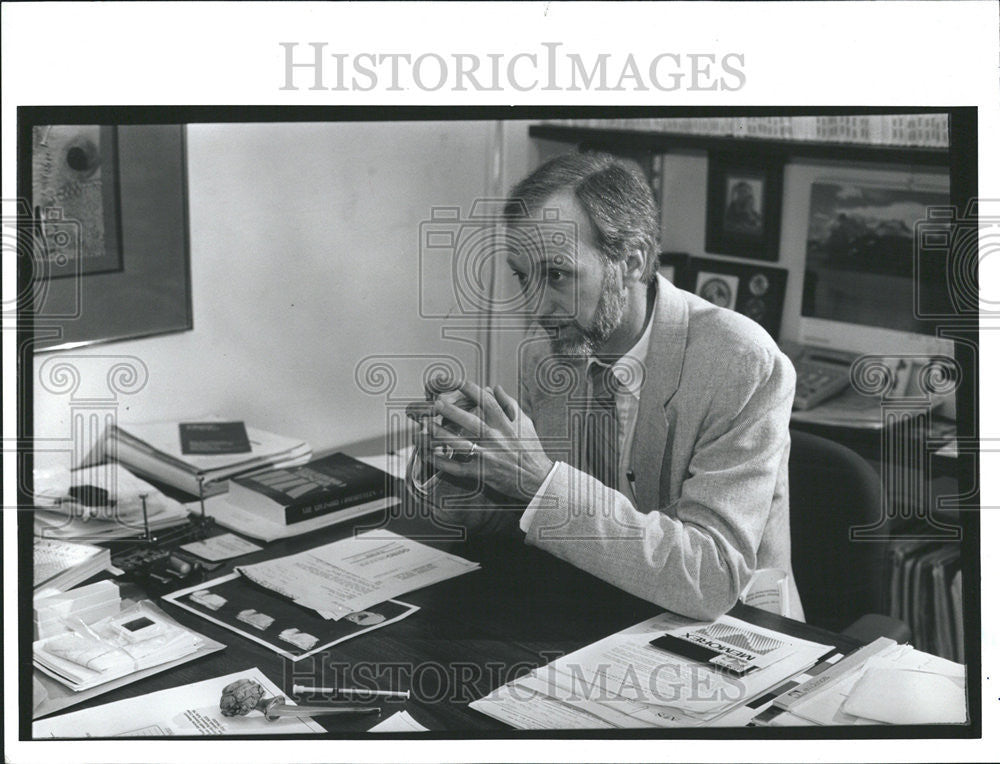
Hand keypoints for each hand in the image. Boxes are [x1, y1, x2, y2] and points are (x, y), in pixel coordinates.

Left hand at [416, 381, 553, 502]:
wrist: (538, 479)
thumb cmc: (531, 448)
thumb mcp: (525, 422)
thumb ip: (509, 403)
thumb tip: (494, 387)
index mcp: (505, 424)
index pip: (487, 402)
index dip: (472, 391)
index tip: (458, 382)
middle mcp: (495, 438)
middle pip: (470, 422)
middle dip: (451, 412)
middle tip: (436, 404)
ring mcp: (487, 456)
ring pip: (459, 444)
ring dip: (440, 435)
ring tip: (425, 426)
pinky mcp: (481, 473)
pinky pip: (456, 467)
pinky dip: (440, 461)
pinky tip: (427, 453)